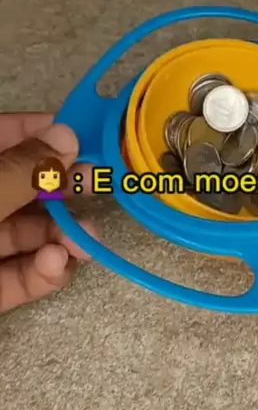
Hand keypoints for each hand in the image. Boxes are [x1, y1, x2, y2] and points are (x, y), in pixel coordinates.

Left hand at [0, 114, 95, 313]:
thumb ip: (23, 170)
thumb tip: (66, 135)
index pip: (2, 135)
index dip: (42, 132)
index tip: (84, 137)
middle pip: (20, 188)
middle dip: (61, 191)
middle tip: (96, 186)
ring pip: (23, 236)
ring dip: (59, 238)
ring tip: (85, 242)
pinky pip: (15, 277)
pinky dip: (40, 272)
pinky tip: (57, 266)